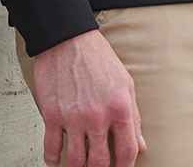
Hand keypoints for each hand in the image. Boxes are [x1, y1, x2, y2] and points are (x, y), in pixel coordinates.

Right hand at [30, 28, 146, 166]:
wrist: (67, 38)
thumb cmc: (97, 57)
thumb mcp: (125, 82)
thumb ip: (133, 117)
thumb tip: (140, 145)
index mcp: (119, 107)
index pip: (128, 151)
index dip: (126, 166)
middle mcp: (97, 116)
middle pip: (100, 162)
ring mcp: (73, 117)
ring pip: (76, 161)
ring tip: (80, 165)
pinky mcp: (52, 114)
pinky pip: (51, 147)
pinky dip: (53, 159)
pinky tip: (56, 160)